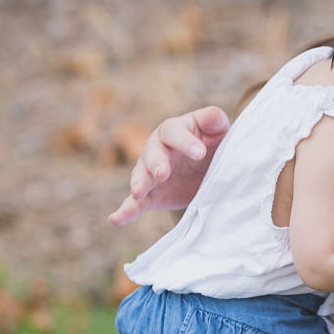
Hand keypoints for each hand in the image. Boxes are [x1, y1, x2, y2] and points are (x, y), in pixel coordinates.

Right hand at [109, 106, 229, 224]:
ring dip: (139, 184)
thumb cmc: (212, 143)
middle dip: (156, 163)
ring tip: (139, 193)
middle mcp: (156, 150)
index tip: (200, 153)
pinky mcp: (151, 195)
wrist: (208, 169)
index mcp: (173, 131)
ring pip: (140, 176)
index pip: (175, 133)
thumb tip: (213, 115)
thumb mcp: (217, 131)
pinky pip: (135, 203)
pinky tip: (116, 219)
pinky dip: (126, 211)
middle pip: (152, 154)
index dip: (186, 142)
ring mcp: (150, 173)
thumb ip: (214, 120)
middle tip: (162, 173)